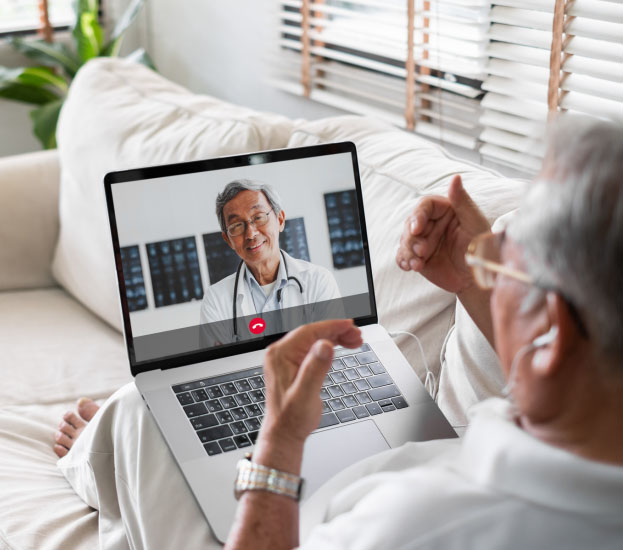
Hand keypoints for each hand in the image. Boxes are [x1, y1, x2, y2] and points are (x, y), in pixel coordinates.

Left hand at [254, 320, 362, 470]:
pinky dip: (329, 346)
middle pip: (313, 333)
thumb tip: (325, 346)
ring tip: (355, 341)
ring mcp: (286, 358)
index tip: (350, 325)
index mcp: (281, 355)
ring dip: (335, 337)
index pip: (309, 331)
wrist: (284, 433)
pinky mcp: (294, 364)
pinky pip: (313, 348)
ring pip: (315, 339)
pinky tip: (341, 347)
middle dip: (337, 331)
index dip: (332, 326)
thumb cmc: (291, 418)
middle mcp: (281, 353)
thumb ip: (315, 369)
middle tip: (357, 336)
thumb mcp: (306, 394)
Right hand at [395, 175, 489, 293]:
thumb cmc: (481, 248)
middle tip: (422, 251)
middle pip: (410, 223)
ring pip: (405, 240)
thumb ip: (462, 201)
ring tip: (418, 263)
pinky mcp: (418, 257)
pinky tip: (409, 266)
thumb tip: (456, 177)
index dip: (418, 215)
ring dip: (408, 251)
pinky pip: (403, 256)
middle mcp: (432, 224)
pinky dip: (403, 260)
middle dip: (412, 239)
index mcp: (445, 211)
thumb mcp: (474, 222)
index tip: (417, 229)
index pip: (424, 206)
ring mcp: (424, 241)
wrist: (478, 277)